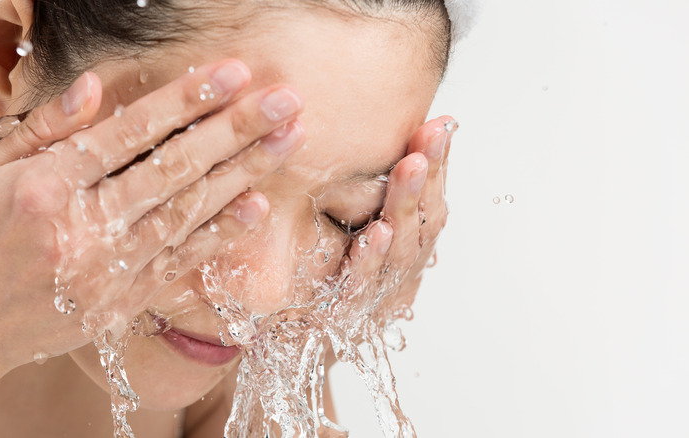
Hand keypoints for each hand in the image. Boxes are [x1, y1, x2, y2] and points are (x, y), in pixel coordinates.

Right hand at [0, 59, 305, 403]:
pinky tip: (258, 206)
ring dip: (244, 173)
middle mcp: (82, 229)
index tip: (232, 72)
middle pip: (174, 167)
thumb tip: (95, 87)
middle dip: (236, 129)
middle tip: (285, 101)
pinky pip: (179, 262)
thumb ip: (43, 130)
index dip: (186, 99)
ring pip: (188, 211)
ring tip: (288, 140)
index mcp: (45, 187)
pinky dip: (220, 234)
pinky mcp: (120, 302)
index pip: (130, 131)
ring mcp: (106, 270)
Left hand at [337, 115, 455, 325]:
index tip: (443, 124)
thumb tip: (396, 137)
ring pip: (401, 252)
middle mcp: (400, 273)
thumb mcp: (348, 225)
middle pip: (424, 224)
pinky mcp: (344, 315)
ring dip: (405, 207)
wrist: (289, 333)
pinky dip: (370, 259)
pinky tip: (377, 232)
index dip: (439, 167)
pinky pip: (361, 286)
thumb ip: (374, 191)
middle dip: (428, 178)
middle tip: (430, 137)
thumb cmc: (322, 273)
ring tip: (411, 168)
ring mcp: (377, 295)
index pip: (429, 204)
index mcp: (406, 248)